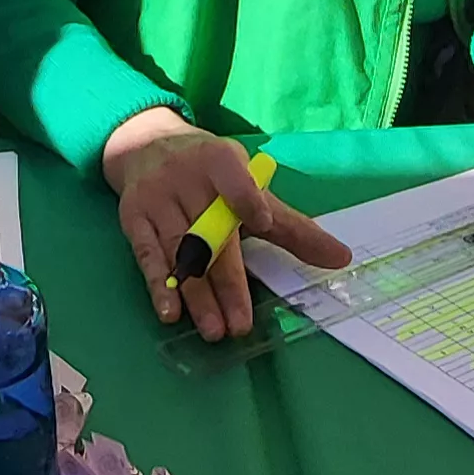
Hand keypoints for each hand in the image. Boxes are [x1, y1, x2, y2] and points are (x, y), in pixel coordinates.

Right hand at [101, 108, 345, 342]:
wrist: (145, 143)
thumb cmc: (208, 171)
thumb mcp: (248, 184)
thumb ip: (289, 225)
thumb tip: (341, 258)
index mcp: (220, 161)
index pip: (234, 178)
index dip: (246, 198)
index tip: (262, 222)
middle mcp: (186, 177)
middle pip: (210, 233)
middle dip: (227, 282)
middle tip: (241, 324)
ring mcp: (156, 197)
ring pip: (180, 252)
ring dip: (197, 295)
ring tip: (215, 331)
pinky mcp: (132, 217)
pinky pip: (146, 255)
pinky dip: (159, 285)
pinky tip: (170, 313)